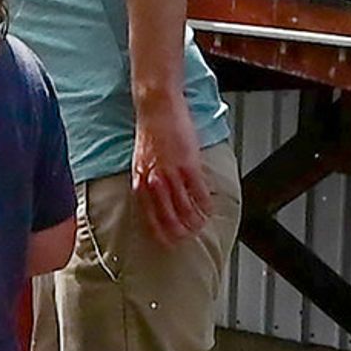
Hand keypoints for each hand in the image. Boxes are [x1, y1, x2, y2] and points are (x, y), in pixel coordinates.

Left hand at [132, 98, 213, 245]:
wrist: (157, 108)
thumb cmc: (150, 132)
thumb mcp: (141, 161)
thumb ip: (147, 181)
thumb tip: (155, 199)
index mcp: (141, 182)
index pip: (150, 217)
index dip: (161, 233)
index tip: (169, 242)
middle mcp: (155, 182)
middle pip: (169, 218)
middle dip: (180, 232)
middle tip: (189, 237)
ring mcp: (172, 175)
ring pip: (186, 209)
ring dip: (195, 221)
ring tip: (201, 225)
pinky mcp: (189, 166)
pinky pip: (199, 193)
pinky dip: (205, 205)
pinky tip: (209, 209)